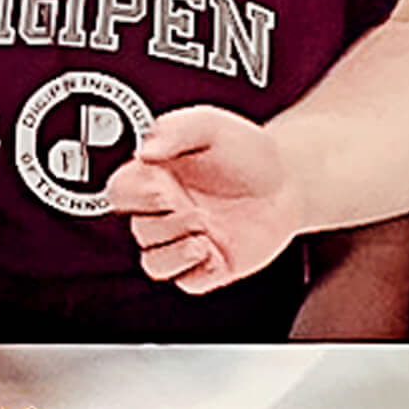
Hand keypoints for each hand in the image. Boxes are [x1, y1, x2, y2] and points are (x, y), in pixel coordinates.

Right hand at [109, 107, 303, 293]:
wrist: (289, 179)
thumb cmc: (247, 151)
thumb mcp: (210, 126)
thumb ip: (174, 129)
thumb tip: (146, 151)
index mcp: (156, 178)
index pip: (119, 193)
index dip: (136, 194)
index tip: (163, 185)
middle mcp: (167, 212)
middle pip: (139, 231)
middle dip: (166, 222)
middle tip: (195, 208)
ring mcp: (188, 241)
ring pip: (154, 264)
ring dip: (174, 254)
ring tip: (203, 234)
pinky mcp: (211, 265)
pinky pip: (189, 282)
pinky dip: (198, 272)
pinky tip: (216, 251)